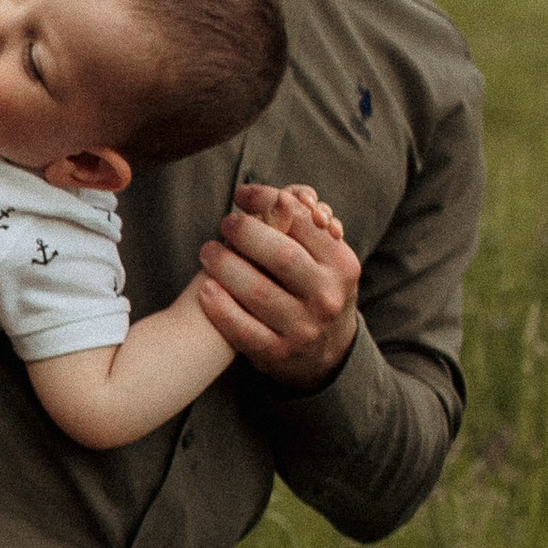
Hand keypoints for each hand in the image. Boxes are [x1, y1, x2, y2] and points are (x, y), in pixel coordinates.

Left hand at [196, 180, 360, 388]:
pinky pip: (242, 330)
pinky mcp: (277, 353)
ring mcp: (303, 329)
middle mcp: (326, 298)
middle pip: (281, 256)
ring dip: (225, 267)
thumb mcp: (325, 259)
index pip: (304, 223)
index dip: (268, 202)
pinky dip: (221, 308)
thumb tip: (278, 196)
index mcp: (342, 265)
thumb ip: (303, 227)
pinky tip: (205, 289)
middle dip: (247, 233)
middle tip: (225, 223)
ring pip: (258, 292)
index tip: (243, 194)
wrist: (327, 354)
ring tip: (208, 251)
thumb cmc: (316, 290)